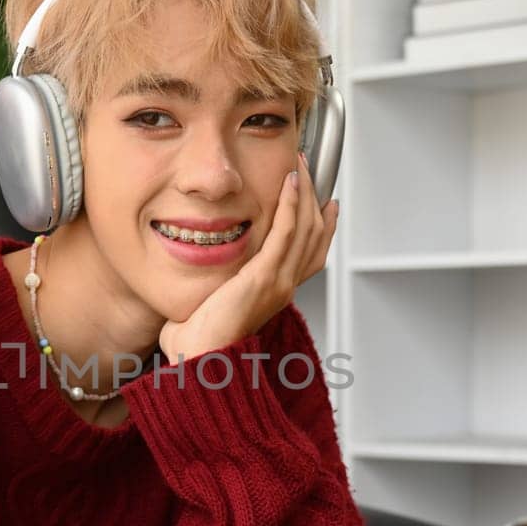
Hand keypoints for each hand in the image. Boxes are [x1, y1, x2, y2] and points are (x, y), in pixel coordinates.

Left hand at [158, 154, 338, 365]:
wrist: (199, 359)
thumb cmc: (199, 340)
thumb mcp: (218, 301)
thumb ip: (223, 282)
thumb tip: (210, 269)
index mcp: (276, 293)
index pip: (312, 253)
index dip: (325, 226)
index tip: (327, 202)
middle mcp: (284, 287)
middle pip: (316, 235)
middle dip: (315, 197)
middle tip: (308, 170)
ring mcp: (279, 283)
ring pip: (306, 228)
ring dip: (304, 192)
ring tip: (299, 166)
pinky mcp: (265, 278)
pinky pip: (287, 233)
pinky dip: (292, 205)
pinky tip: (290, 183)